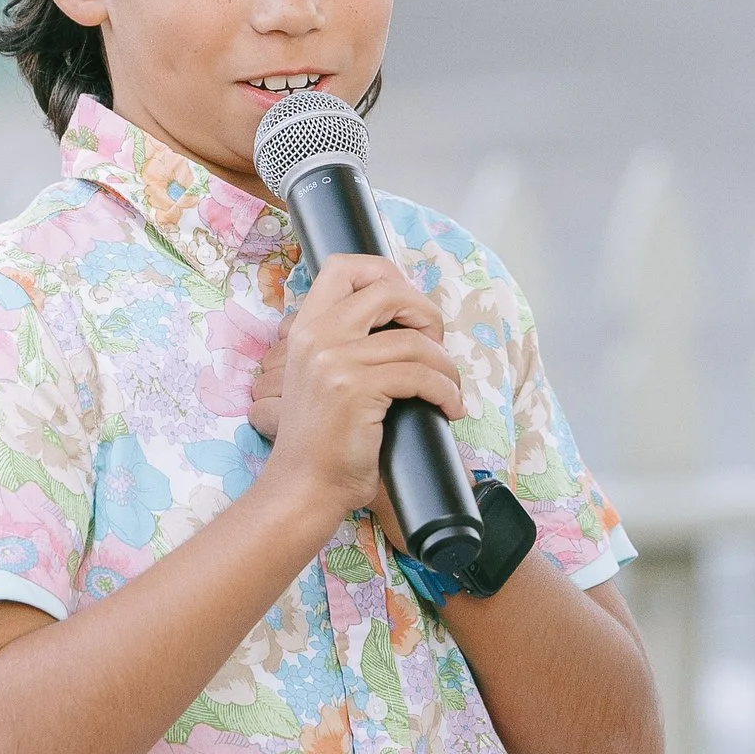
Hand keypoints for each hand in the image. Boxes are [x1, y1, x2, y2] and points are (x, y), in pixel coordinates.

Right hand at [260, 257, 463, 529]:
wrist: (305, 486)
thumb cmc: (324, 438)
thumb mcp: (323, 376)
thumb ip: (349, 342)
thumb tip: (407, 321)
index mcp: (305, 327)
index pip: (344, 267)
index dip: (386, 274)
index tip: (408, 309)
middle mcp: (316, 336)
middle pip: (388, 289)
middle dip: (425, 313)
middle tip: (434, 346)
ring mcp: (334, 360)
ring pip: (414, 340)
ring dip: (446, 366)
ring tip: (449, 389)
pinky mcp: (356, 389)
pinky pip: (421, 375)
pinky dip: (446, 391)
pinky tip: (448, 408)